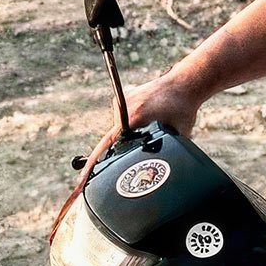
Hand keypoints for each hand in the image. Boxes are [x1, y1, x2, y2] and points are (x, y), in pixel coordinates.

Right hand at [70, 71, 202, 198]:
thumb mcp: (178, 136)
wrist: (184, 83)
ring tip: (154, 124)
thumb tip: (163, 172)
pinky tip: (150, 117)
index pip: (104, 147)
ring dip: (131, 134)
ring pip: (119, 130)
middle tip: (145, 142)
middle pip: (113, 141)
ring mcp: (122, 101)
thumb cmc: (183, 108)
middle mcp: (123, 109)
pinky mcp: (124, 97)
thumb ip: (166, 153)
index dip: (91, 167)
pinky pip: (123, 119)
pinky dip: (132, 123)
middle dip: (125, 148)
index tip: (81, 182)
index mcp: (133, 119)